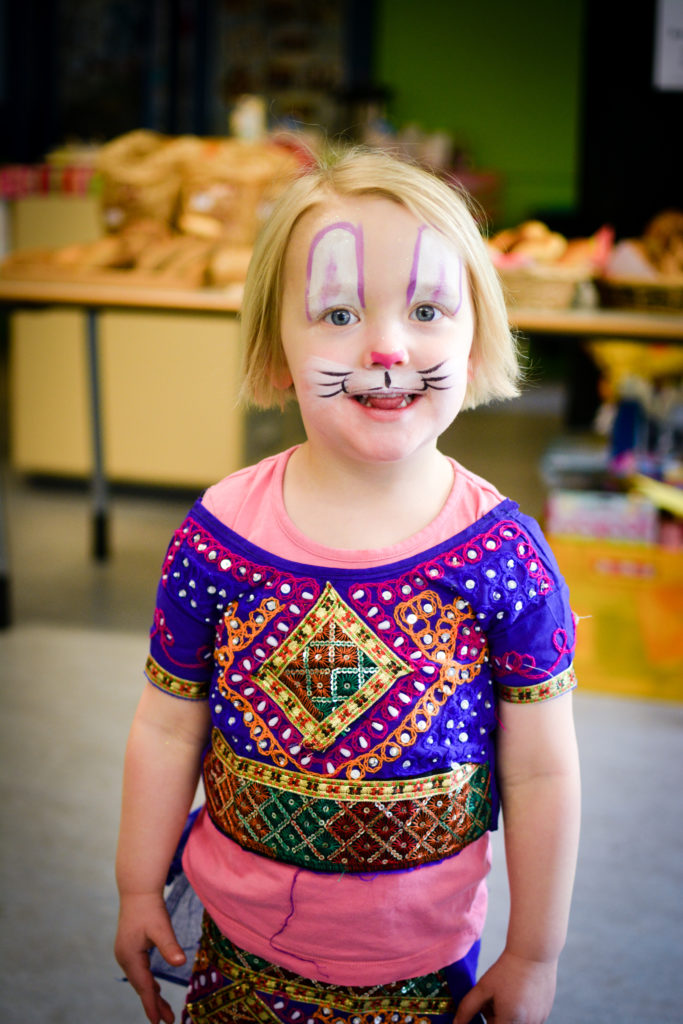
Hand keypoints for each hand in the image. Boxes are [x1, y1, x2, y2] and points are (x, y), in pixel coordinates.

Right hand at [115, 892, 186, 1023]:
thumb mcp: (161, 927)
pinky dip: (148, 983)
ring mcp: (125, 954)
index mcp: (130, 956)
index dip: (152, 1004)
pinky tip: (156, 989)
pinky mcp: (129, 949)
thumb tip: (181, 963)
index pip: (143, 986)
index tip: (158, 1022)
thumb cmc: (150, 908)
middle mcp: (124, 958)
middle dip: (154, 1004)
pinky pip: (140, 972)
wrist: (137, 890)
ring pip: (140, 980)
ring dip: (152, 995)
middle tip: (168, 1020)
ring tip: (164, 1011)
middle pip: (141, 986)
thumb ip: (170, 946)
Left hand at [453, 950, 557, 1023]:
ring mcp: (539, 1020)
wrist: (534, 953)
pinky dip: (521, 1011)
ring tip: (508, 993)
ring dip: (508, 1015)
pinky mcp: (545, 1013)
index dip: (486, 1018)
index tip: (484, 1006)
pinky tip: (520, 992)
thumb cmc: (507, 970)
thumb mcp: (483, 988)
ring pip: (516, 1023)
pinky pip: (528, 1019)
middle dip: (495, 1017)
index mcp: (510, 1021)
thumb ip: (467, 1009)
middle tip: (494, 997)